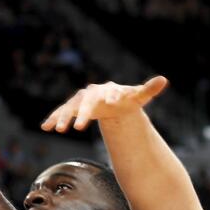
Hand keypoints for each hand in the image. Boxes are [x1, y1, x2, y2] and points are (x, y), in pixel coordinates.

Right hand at [40, 76, 168, 132]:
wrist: (113, 100)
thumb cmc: (127, 98)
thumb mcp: (138, 96)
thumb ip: (149, 89)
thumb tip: (164, 79)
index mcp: (108, 90)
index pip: (108, 93)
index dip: (109, 98)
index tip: (111, 103)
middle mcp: (92, 93)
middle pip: (85, 102)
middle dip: (81, 114)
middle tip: (77, 128)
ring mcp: (81, 101)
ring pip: (70, 108)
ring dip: (64, 118)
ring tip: (59, 130)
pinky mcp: (73, 109)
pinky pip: (62, 113)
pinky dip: (54, 118)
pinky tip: (45, 127)